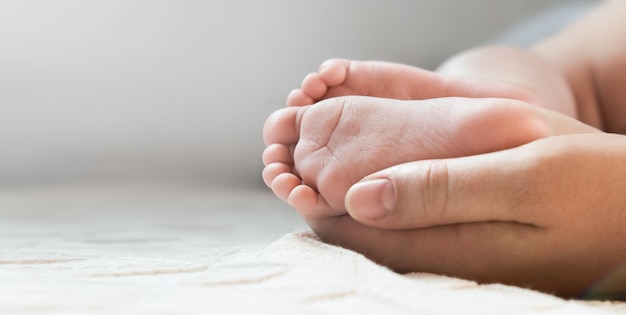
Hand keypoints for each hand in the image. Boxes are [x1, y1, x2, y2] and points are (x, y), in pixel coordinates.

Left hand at [311, 133, 625, 297]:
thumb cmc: (597, 189)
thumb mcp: (525, 175)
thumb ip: (441, 189)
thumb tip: (360, 197)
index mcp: (451, 249)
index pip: (355, 232)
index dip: (316, 198)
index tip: (292, 166)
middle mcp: (447, 265)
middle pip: (361, 238)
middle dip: (324, 200)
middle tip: (298, 160)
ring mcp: (459, 261)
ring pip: (381, 234)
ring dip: (349, 201)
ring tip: (324, 165)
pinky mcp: (472, 250)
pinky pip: (411, 230)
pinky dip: (385, 204)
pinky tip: (380, 181)